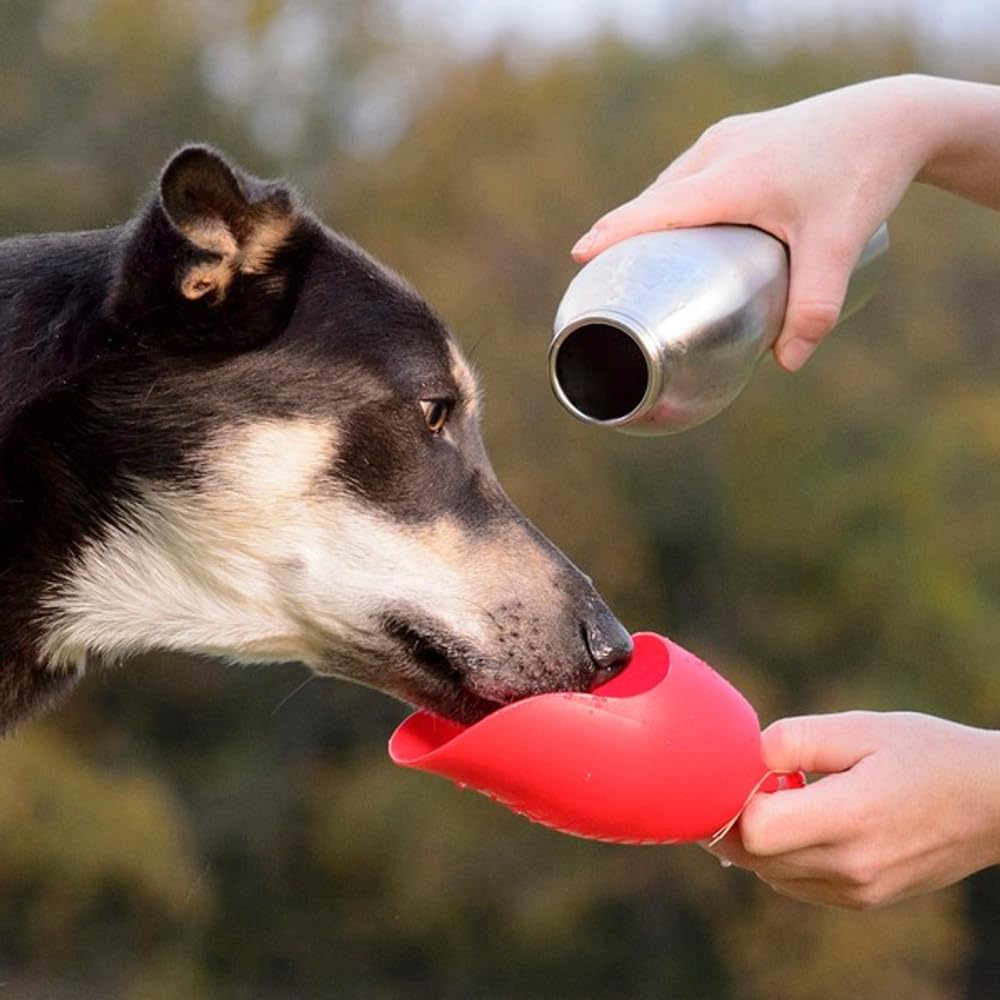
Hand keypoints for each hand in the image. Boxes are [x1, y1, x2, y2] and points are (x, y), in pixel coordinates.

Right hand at [571, 75, 999, 370]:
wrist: (893, 116)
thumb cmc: (862, 176)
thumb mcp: (839, 247)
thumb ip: (814, 308)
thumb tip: (788, 364)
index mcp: (728, 178)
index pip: (653, 209)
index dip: (612, 233)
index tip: (579, 258)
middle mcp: (718, 151)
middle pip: (655, 199)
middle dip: (627, 235)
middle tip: (613, 279)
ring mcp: (727, 138)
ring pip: (672, 184)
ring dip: (652, 217)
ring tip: (643, 260)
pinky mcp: (740, 136)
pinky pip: (690, 173)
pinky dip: (674, 200)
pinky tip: (680, 222)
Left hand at [708, 711, 999, 908]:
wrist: (993, 802)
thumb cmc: (926, 754)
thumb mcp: (861, 727)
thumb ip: (797, 739)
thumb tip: (749, 756)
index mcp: (849, 818)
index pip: (756, 831)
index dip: (732, 800)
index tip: (738, 772)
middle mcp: (851, 866)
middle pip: (755, 857)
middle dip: (734, 820)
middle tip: (738, 782)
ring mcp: (858, 890)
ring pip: (772, 875)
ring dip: (757, 841)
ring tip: (774, 797)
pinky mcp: (865, 900)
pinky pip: (798, 885)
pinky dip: (782, 857)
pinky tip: (797, 821)